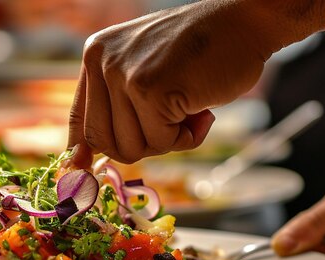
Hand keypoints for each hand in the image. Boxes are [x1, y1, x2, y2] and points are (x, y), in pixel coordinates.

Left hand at [68, 1, 279, 164]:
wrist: (245, 23)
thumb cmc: (200, 52)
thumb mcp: (146, 69)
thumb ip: (118, 105)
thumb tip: (84, 160)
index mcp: (97, 55)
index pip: (79, 118)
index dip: (82, 151)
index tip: (83, 171)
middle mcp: (103, 61)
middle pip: (102, 142)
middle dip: (139, 146)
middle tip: (170, 126)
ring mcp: (125, 75)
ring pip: (132, 148)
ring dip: (168, 141)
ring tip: (190, 110)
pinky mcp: (151, 90)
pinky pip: (162, 143)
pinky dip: (188, 138)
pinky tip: (202, 111)